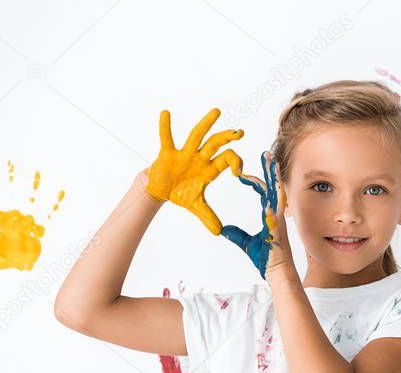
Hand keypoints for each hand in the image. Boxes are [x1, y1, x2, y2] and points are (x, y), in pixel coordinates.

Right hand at [146, 108, 242, 234]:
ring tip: (218, 111)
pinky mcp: (168, 153)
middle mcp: (200, 158)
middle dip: (227, 138)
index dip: (235, 163)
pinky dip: (165, 127)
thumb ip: (208, 217)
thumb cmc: (181, 194)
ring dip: (207, 124)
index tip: (239, 172)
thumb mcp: (196, 206)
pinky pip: (166, 138)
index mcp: (210, 168)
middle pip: (216, 144)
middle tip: (240, 132)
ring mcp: (184, 153)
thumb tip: (219, 232)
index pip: (227, 160)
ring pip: (197, 136)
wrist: (161, 191)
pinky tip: (165, 113)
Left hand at [222, 152, 292, 282]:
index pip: (263, 193)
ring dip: (275, 178)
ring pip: (278, 194)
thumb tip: (222, 229)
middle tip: (267, 154)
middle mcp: (276, 215)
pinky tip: (268, 192)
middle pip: (273, 187)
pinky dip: (272, 203)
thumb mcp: (245, 243)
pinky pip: (275, 214)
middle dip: (271, 170)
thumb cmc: (267, 259)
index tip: (243, 174)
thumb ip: (236, 234)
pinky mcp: (278, 231)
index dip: (254, 181)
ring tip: (272, 163)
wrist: (278, 273)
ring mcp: (278, 221)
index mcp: (269, 216)